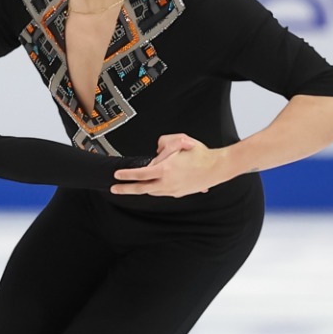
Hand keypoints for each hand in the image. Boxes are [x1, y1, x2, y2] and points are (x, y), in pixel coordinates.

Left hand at [109, 133, 230, 196]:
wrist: (217, 167)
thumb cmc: (201, 154)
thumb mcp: (180, 140)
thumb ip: (164, 143)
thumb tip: (157, 150)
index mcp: (166, 170)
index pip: (141, 174)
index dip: (127, 175)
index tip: (117, 175)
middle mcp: (168, 183)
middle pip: (142, 188)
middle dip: (126, 189)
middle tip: (114, 189)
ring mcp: (174, 190)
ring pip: (153, 191)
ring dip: (143, 187)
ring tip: (135, 183)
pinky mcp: (179, 193)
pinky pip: (163, 191)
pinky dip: (156, 187)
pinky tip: (155, 183)